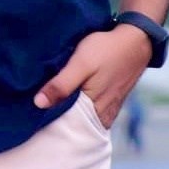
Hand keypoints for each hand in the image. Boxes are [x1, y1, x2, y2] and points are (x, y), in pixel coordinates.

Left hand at [33, 24, 151, 128]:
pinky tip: (67, 99)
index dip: (49, 125)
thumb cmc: (106, 50)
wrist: (135, 40)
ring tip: (48, 107)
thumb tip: (38, 104)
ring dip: (68, 114)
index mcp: (94, 111)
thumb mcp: (80, 63)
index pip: (67, 128)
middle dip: (57, 121)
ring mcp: (108, 110)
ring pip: (83, 119)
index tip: (33, 120)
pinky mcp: (110, 101)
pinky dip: (79, 108)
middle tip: (36, 114)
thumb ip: (62, 85)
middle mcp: (103, 116)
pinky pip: (91, 112)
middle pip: (75, 126)